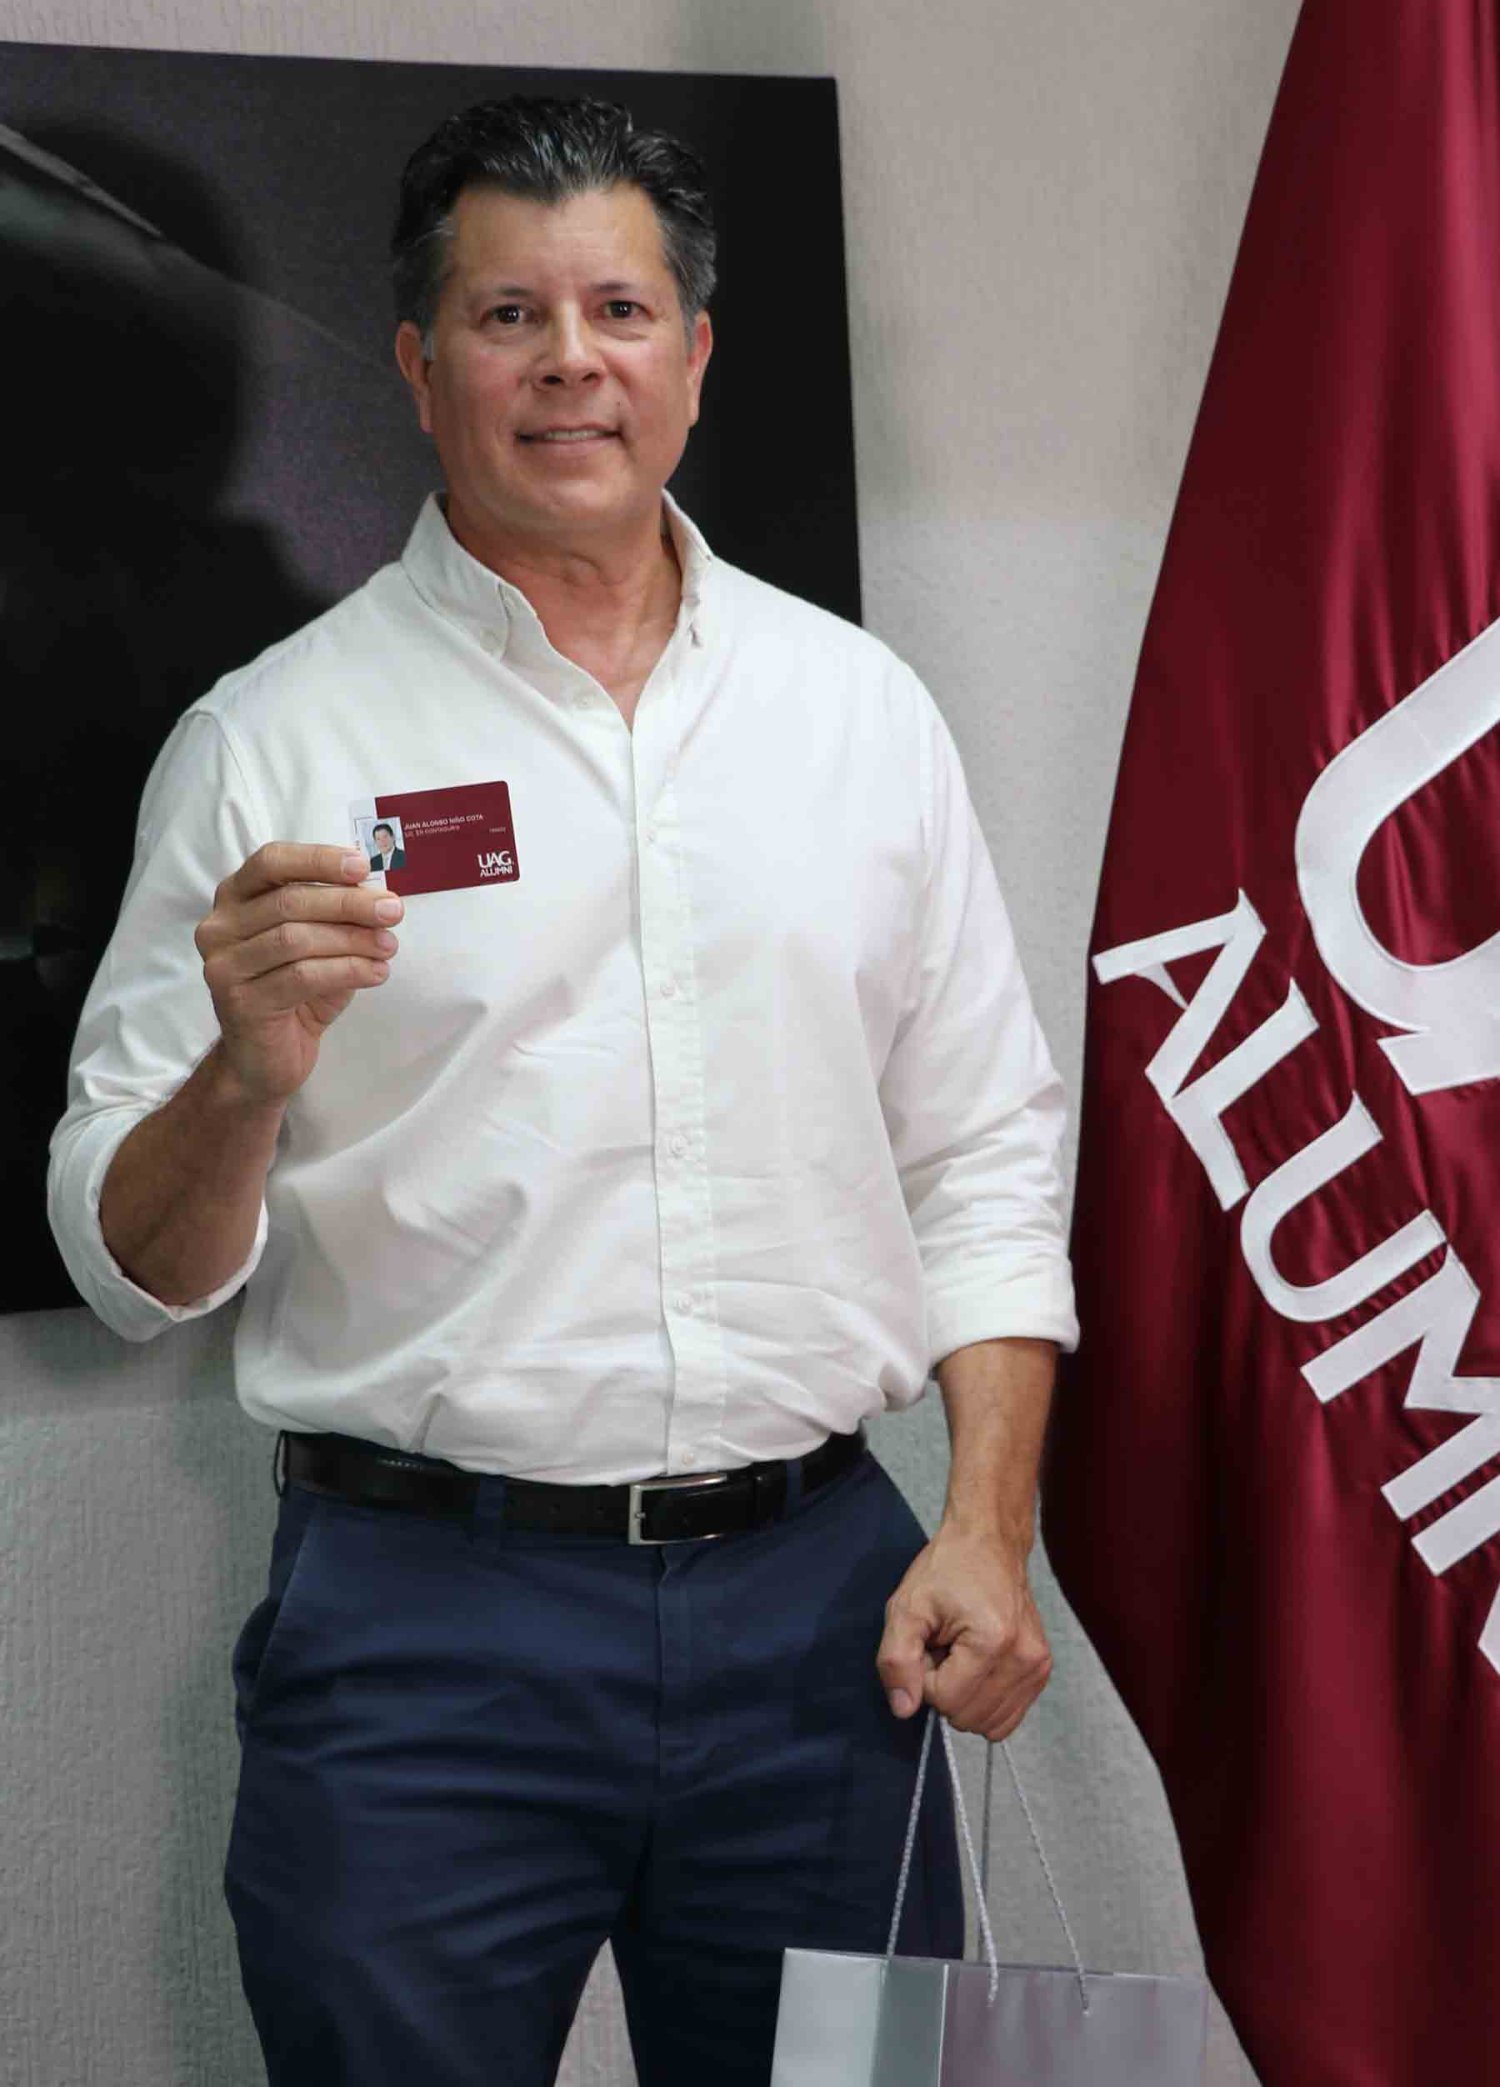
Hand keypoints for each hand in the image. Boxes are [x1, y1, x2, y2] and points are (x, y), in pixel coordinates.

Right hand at [194, 843, 400, 1103]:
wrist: (266, 1058)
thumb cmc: (296, 992)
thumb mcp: (319, 943)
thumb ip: (337, 916)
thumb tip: (381, 897)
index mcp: (234, 899)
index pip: (271, 862)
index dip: (317, 859)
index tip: (362, 866)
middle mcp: (219, 928)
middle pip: (289, 901)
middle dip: (348, 903)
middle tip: (393, 911)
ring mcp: (223, 966)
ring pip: (296, 939)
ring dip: (352, 939)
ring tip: (389, 946)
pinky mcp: (240, 1003)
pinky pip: (302, 977)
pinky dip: (347, 970)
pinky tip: (377, 973)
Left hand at [876, 1524, 1052, 1741]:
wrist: (989, 1543)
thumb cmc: (947, 1569)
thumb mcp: (906, 1607)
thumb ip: (896, 1660)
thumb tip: (904, 1709)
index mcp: (992, 1642)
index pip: (945, 1700)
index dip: (925, 1676)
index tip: (930, 1642)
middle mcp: (1024, 1659)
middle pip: (967, 1717)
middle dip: (945, 1689)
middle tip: (944, 1646)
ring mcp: (1038, 1668)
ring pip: (987, 1725)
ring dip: (965, 1696)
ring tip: (961, 1654)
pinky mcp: (1041, 1672)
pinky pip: (1006, 1718)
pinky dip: (984, 1702)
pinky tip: (978, 1667)